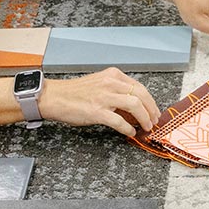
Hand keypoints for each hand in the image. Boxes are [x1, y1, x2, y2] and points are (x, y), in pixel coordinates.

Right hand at [38, 68, 162, 137]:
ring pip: (135, 105)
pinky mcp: (97, 111)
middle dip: (152, 110)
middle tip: (154, 120)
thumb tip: (134, 106)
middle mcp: (110, 83)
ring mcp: (104, 97)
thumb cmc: (74, 92)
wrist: (54, 97)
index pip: (139, 86)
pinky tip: (130, 132)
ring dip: (144, 118)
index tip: (154, 110)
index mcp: (112, 75)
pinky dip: (128, 128)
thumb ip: (116, 90)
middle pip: (141, 95)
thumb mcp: (99, 84)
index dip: (150, 101)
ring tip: (146, 127)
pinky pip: (119, 121)